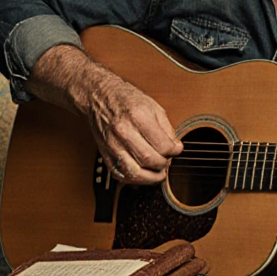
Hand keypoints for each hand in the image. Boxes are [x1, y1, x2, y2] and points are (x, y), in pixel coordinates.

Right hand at [30, 45, 181, 184]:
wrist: (100, 96)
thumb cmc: (127, 100)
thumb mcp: (154, 107)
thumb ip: (167, 129)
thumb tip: (175, 148)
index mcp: (138, 117)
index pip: (163, 146)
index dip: (174, 151)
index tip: (176, 149)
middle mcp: (123, 131)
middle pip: (150, 160)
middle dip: (164, 164)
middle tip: (167, 160)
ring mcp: (112, 144)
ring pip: (135, 172)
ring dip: (151, 177)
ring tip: (158, 171)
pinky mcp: (105, 154)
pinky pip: (121, 175)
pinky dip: (135, 179)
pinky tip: (144, 173)